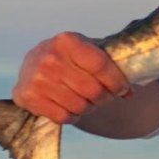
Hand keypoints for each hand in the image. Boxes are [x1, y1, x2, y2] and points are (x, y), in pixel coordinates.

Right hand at [12, 32, 130, 124]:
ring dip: (89, 108)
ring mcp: (36, 78)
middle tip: (105, 97)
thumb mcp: (89, 50)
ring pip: (79, 106)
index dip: (117, 81)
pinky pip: (63, 117)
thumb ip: (112, 65)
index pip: (100, 65)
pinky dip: (73, 116)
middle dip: (105, 98)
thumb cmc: (70, 58)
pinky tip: (70, 106)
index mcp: (67, 41)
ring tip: (87, 100)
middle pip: (92, 90)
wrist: (36, 62)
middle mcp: (49, 57)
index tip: (123, 89)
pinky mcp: (27, 96)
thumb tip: (131, 92)